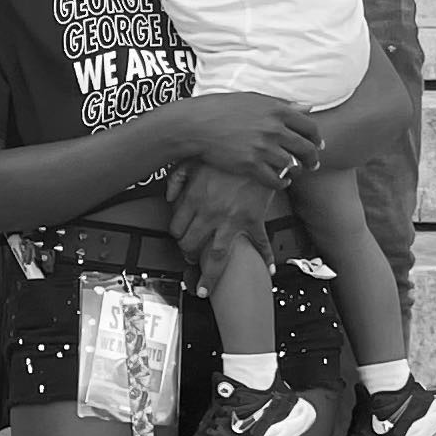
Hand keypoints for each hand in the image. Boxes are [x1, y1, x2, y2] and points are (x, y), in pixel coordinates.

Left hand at [166, 161, 280, 297]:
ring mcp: (232, 219)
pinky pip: (259, 245)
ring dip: (210, 276)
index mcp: (194, 198)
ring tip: (206, 287)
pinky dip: (264, 259)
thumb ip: (176, 178)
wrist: (256, 147)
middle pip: (192, 245)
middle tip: (191, 261)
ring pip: (217, 256)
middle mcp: (210, 213)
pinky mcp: (254, 220)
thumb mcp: (194, 159)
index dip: (176, 237)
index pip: (176, 229)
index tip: (180, 240)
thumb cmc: (225, 153)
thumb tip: (168, 198)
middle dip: (188, 257)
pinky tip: (267, 270)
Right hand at [168, 91, 319, 186]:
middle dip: (312, 158)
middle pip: (306, 149)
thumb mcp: (252, 99)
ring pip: (292, 165)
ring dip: (296, 171)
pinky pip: (276, 179)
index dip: (317, 138)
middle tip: (312, 163)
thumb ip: (282, 104)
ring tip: (293, 172)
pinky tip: (281, 181)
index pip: (310, 127)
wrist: (195, 124)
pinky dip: (281, 183)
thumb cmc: (221, 108)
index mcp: (276, 110)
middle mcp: (273, 129)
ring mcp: (263, 148)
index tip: (318, 144)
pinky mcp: (251, 165)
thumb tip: (307, 107)